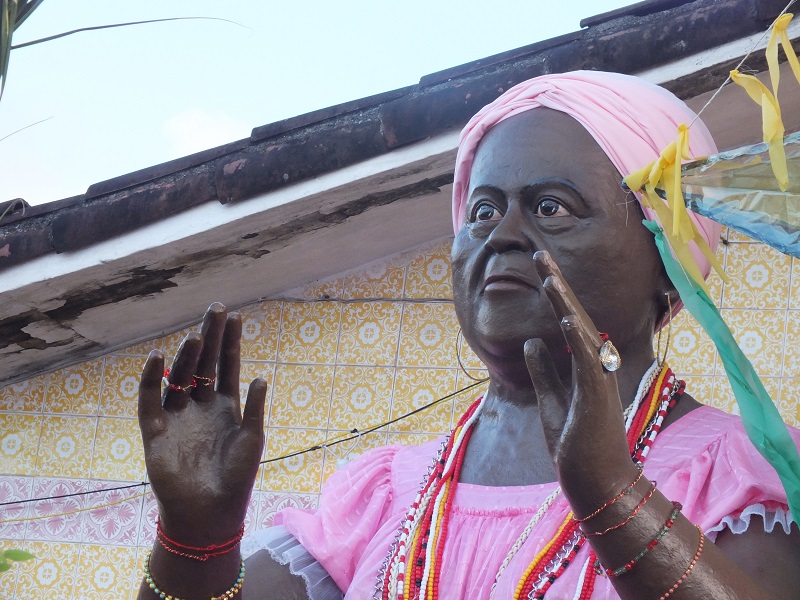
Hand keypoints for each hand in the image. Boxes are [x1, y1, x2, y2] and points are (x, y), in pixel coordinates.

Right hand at [138, 303, 266, 544]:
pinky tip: (158, 356)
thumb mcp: (252, 439)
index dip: (231, 343)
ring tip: (197, 335)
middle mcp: (200, 406)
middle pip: (204, 364)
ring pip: (180, 377)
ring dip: (188, 356)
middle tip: (215, 309)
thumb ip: (254, 408)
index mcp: (225, 406)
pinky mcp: (155, 431)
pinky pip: (149, 400)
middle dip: (210, 338)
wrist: (210, 512)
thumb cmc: (236, 477)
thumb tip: (260, 377)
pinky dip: (151, 379)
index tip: (236, 316)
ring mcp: (177, 417)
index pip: (227, 366)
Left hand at [523, 251, 636, 513]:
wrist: (593, 479)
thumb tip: (531, 342)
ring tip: (548, 275)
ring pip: (580, 331)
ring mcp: (598, 378)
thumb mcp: (549, 399)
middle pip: (573, 316)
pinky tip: (565, 317)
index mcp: (583, 364)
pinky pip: (587, 360)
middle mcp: (595, 364)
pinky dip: (576, 338)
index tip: (540, 267)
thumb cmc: (575, 442)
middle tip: (540, 254)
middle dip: (556, 285)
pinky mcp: (597, 394)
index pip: (566, 321)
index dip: (554, 293)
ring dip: (564, 302)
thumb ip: (543, 371)